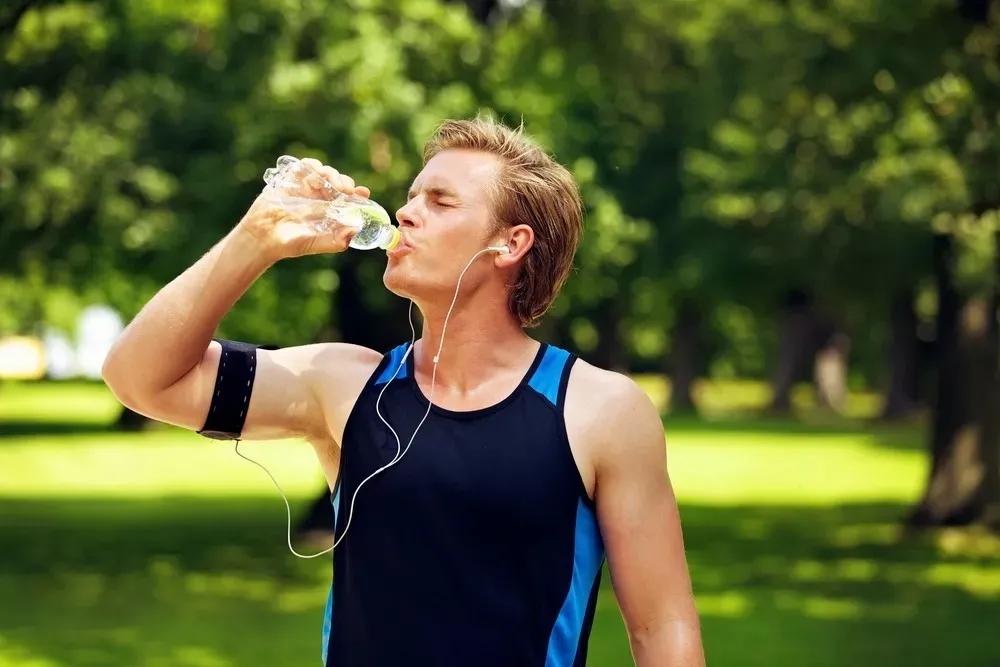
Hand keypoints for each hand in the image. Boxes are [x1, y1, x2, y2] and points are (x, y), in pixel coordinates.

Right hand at [237, 158, 372, 259]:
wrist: (262, 237)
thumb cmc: (289, 244)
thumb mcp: (315, 244)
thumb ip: (334, 241)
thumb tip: (355, 231)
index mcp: (330, 211)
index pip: (349, 198)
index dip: (358, 193)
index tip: (364, 192)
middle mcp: (320, 198)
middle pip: (339, 182)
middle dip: (344, 182)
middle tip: (345, 190)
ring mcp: (306, 188)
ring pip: (324, 172)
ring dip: (329, 173)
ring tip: (327, 183)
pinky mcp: (291, 180)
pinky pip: (304, 166)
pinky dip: (311, 166)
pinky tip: (313, 175)